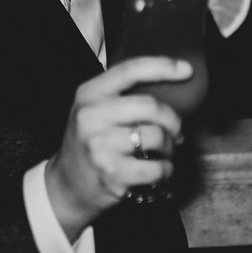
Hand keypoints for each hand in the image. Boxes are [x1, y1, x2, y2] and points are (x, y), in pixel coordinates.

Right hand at [44, 56, 189, 237]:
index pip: (130, 70)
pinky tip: (159, 170)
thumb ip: (121, 96)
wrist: (66, 185)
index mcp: (89, 93)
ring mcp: (100, 146)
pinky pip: (157, 168)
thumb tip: (170, 87)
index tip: (186, 70)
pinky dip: (166, 170)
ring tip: (164, 152)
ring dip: (170, 147)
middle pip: (150, 106)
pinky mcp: (112, 174)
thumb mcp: (93, 110)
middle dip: (173, 120)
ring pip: (157, 137)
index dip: (163, 66)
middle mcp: (91, 116)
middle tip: (175, 131)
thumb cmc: (88, 143)